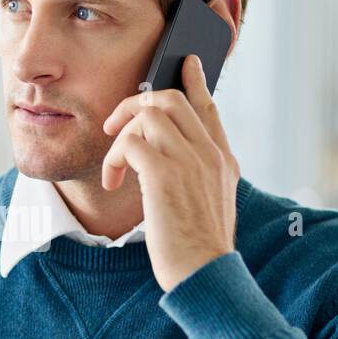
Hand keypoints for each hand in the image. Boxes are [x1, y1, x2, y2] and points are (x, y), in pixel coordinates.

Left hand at [101, 54, 238, 291]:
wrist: (204, 274)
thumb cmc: (200, 247)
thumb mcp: (212, 204)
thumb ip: (200, 175)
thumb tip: (173, 160)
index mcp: (224, 160)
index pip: (209, 107)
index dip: (195, 82)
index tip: (187, 64)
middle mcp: (209, 154)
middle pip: (172, 100)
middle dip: (136, 104)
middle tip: (115, 126)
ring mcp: (189, 161)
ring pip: (148, 114)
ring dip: (121, 135)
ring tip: (114, 167)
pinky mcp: (164, 175)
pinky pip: (130, 142)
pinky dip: (114, 158)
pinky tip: (113, 183)